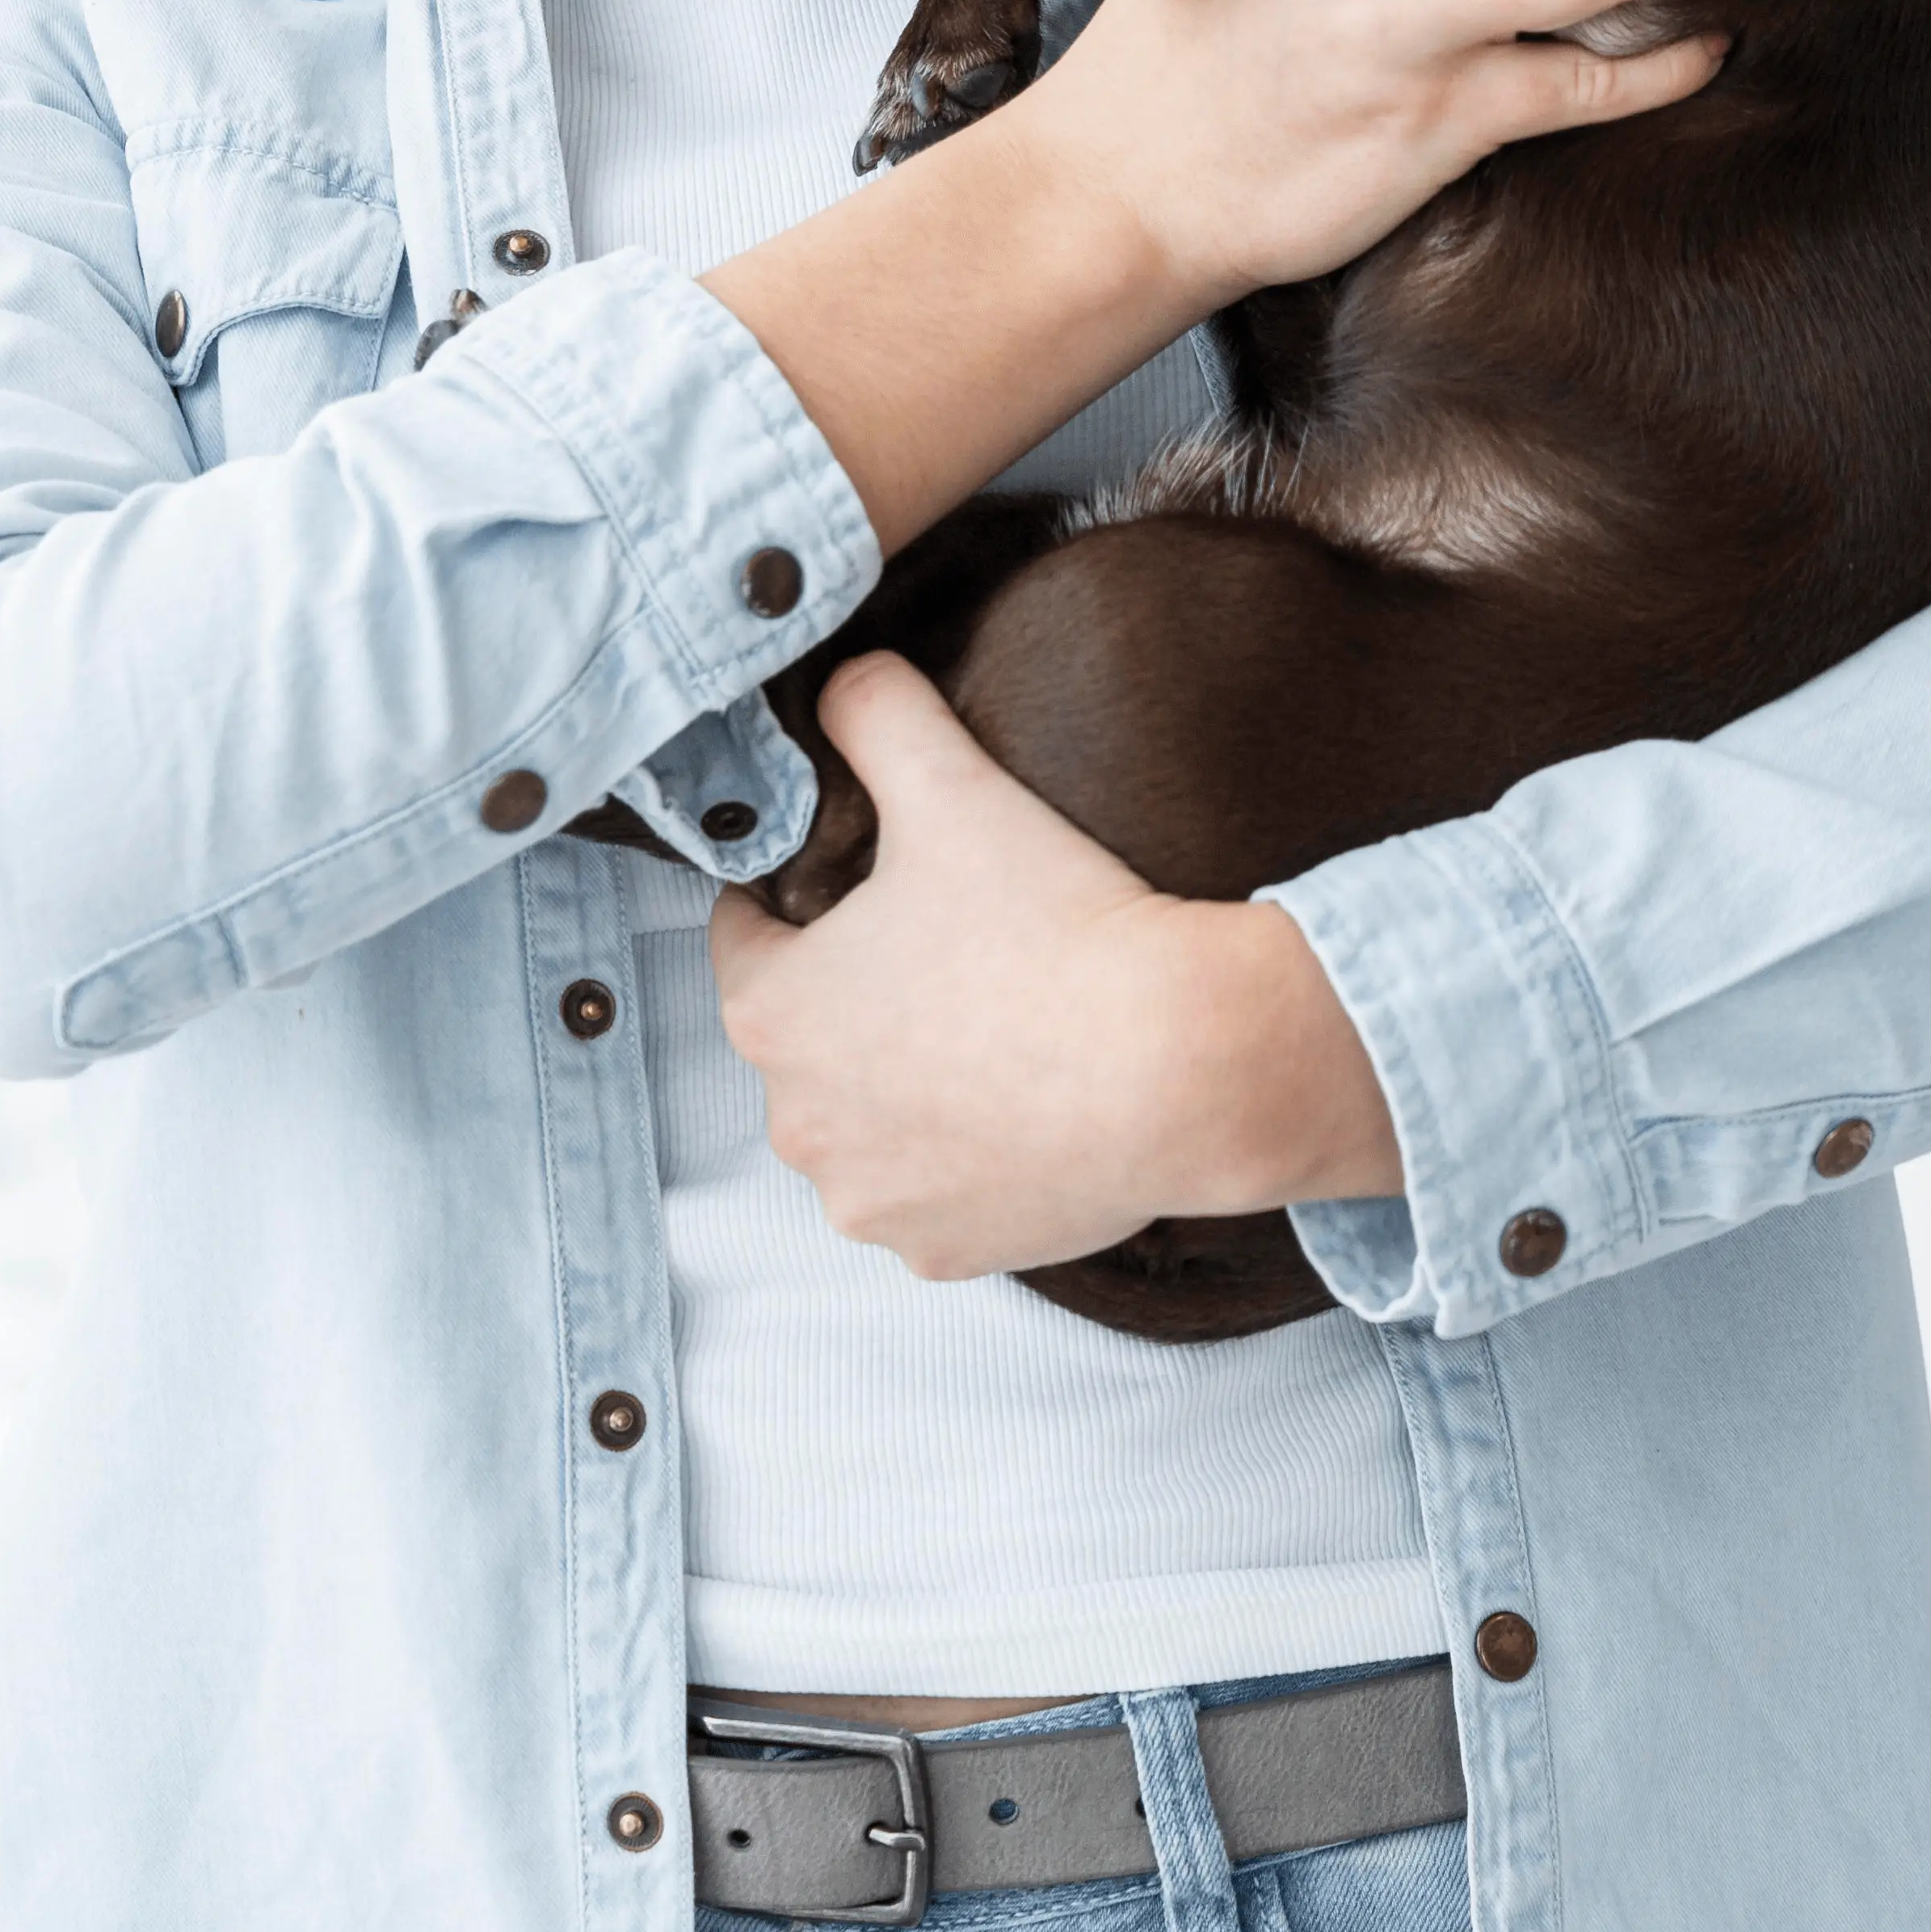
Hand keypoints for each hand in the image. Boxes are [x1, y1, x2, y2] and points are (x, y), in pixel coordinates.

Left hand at [709, 654, 1401, 1278]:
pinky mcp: (951, 1253)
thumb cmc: (1058, 929)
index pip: (743, 937)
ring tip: (994, 1024)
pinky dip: (969, 1154)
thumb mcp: (955, 783)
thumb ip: (875, 710)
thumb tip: (845, 678)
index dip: (800, 897)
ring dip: (908, 1082)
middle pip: (807, 1036)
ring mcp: (875, 1203)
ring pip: (869, 1123)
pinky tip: (1028, 1102)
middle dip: (857, 993)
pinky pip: (939, 1191)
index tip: (865, 879)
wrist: (1186, 1064)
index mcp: (773, 1014)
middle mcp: (800, 1126)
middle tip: (948, 944)